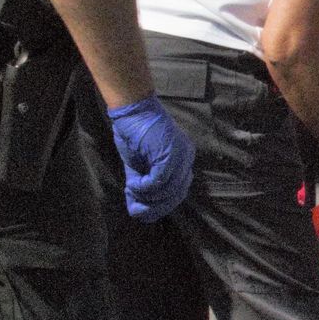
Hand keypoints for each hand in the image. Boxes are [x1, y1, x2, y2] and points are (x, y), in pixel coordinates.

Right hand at [107, 95, 194, 221]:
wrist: (132, 109)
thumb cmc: (134, 134)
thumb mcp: (139, 166)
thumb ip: (142, 185)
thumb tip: (136, 210)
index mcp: (182, 160)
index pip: (179, 191)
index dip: (162, 205)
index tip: (144, 208)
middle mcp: (186, 159)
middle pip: (177, 195)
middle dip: (156, 207)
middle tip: (138, 208)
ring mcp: (180, 157)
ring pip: (167, 191)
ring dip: (147, 197)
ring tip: (132, 190)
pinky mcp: (169, 155)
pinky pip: (158, 182)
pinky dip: (143, 188)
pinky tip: (133, 185)